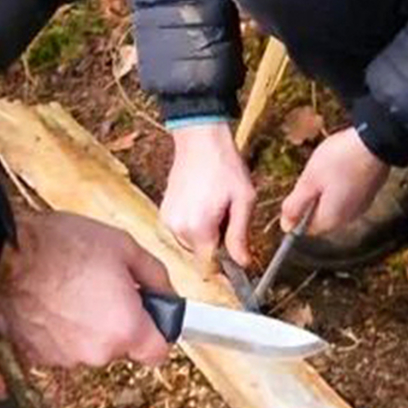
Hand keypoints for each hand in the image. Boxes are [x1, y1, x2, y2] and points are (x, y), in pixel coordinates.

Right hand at [0, 212, 174, 407]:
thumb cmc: (58, 246)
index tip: (147, 318)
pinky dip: (56, 330)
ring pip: (86, 347)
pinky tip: (49, 302)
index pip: (156, 354)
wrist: (1, 252)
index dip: (153, 332)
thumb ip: (155, 277)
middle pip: (118, 348)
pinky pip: (58, 346)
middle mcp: (95, 352)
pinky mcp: (34, 355)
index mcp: (125, 330)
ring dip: (83, 326)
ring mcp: (62, 357)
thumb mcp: (122, 247)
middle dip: (115, 323)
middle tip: (100, 289)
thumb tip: (167, 295)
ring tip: (69, 291)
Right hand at [161, 121, 256, 266]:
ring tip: (214, 207)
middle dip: (216, 244)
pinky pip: (183, 231)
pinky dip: (194, 224)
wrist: (200, 140)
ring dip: (205, 234)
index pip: (209, 267)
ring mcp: (168, 220)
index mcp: (198, 228)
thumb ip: (240, 235)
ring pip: (192, 244)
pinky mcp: (164, 212)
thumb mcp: (243, 200)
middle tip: (227, 217)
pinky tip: (203, 203)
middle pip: (201, 254)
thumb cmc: (224, 166)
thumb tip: (242, 263)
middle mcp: (178, 228)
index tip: (235, 255)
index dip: (225, 265)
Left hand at [282, 127, 389, 234]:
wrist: (377, 141)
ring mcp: (361, 206)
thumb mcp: (309, 180)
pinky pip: (348, 195)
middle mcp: (348, 219)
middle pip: (321, 216)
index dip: (298, 212)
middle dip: (313, 199)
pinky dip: (341, 184)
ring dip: (327, 190)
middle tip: (314, 174)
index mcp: (331, 219)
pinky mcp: (369, 193)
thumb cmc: (340, 159)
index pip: (306, 228)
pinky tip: (342, 166)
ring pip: (335, 204)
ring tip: (328, 167)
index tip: (299, 188)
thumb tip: (285, 226)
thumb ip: (295, 206)